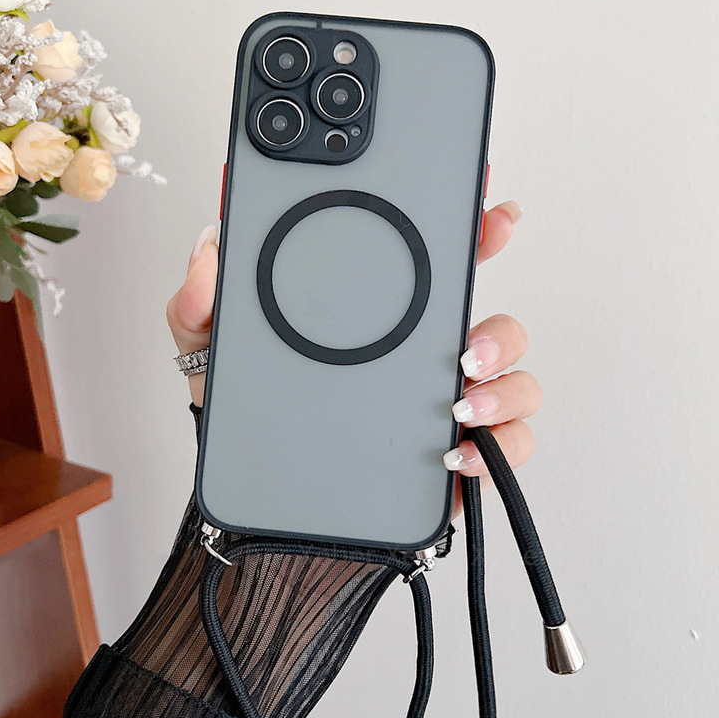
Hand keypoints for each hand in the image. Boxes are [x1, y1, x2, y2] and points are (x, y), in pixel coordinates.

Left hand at [166, 200, 540, 515]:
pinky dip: (497, 447)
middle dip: (501, 329)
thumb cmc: (253, 422)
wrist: (265, 504)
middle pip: (499, 329)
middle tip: (467, 345)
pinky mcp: (458, 463)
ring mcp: (449, 412)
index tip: (491, 214)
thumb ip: (202, 300)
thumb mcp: (215, 351)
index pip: (443, 272)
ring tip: (457, 403)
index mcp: (385, 325)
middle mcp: (428, 363)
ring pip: (516, 385)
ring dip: (502, 388)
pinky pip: (508, 448)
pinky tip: (454, 452)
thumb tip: (211, 250)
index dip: (475, 235)